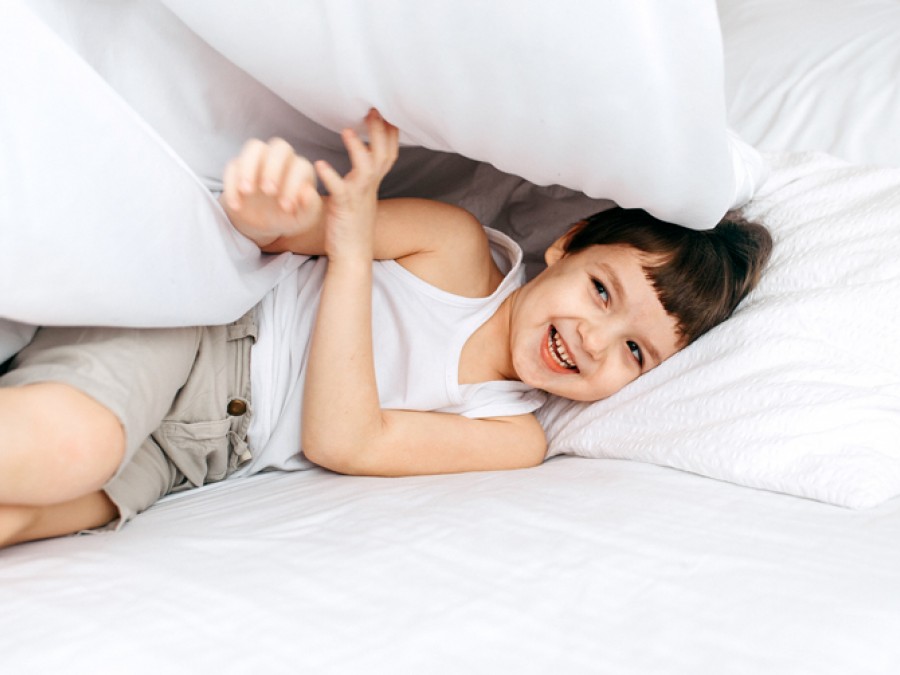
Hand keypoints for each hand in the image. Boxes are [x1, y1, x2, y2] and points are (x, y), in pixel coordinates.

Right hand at [220, 137, 322, 248]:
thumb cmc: (288, 217)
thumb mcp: (302, 219)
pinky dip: (232, 184)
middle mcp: (282, 158)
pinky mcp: (239, 166)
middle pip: (280, 147)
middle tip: (268, 191)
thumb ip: (310, 207)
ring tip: (247, 191)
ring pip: (255, 147)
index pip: (300, 166)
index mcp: (301, 169)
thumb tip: (308, 192)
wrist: (264, 223)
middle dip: (273, 168)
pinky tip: (236, 206)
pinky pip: (233, 165)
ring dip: (250, 167)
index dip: (294, 185)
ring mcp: (259, 159)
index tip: (285, 208)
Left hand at [314, 109, 398, 263]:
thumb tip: (364, 152)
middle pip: (382, 153)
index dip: (390, 131)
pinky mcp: (344, 207)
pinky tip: (320, 164)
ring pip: (366, 168)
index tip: (385, 109)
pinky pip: (339, 189)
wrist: (352, 254)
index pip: (389, 151)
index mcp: (373, 181)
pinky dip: (330, 176)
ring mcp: (358, 196)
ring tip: (346, 131)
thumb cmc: (352, 223)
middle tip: (372, 109)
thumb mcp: (362, 193)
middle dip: (379, 131)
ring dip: (358, 149)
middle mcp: (370, 186)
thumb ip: (364, 172)